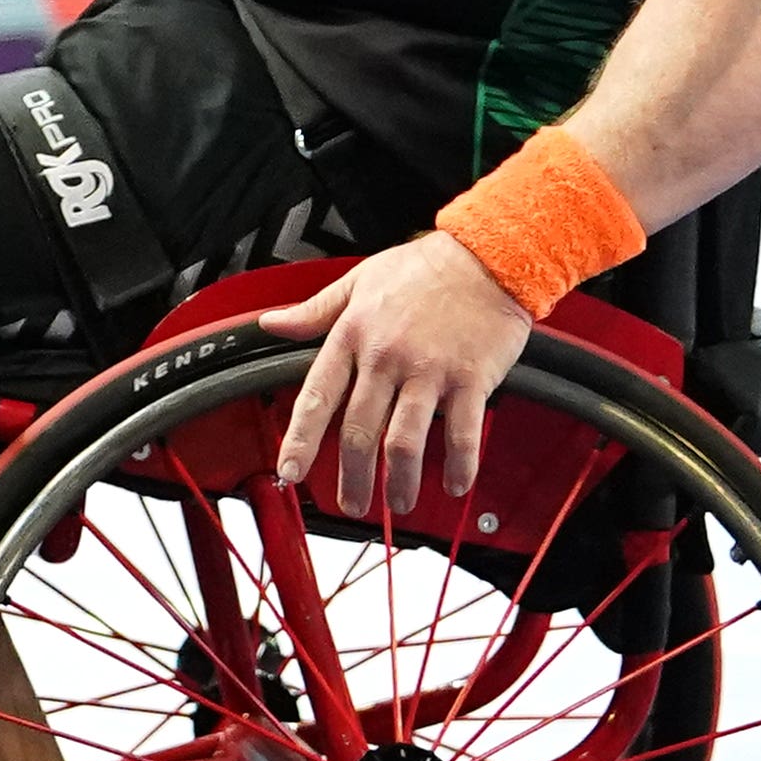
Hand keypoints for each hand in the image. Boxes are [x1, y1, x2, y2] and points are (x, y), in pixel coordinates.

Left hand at [259, 232, 533, 520]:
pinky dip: (458, 464)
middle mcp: (386, 357)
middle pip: (358, 431)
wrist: (489, 255)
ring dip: (400, 482)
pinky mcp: (471, 378)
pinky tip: (456, 485)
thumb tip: (271, 323)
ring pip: (404, 440)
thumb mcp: (357, 281)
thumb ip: (313, 311)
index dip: (300, 440)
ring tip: (400, 505)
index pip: (317, 397)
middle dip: (352, 477)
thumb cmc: (423, 268)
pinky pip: (462, 432)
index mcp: (353, 335)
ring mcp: (429, 370)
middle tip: (350, 505)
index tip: (289, 472)